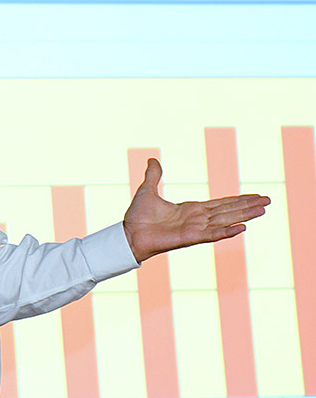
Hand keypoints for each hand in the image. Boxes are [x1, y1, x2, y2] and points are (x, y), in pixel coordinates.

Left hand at [122, 158, 268, 262]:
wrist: (129, 234)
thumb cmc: (138, 217)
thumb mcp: (148, 190)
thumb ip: (153, 176)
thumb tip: (153, 159)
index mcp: (191, 209)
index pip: (221, 203)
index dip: (238, 199)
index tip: (255, 196)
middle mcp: (197, 219)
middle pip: (228, 210)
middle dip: (248, 206)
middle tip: (268, 201)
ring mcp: (195, 228)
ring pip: (225, 220)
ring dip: (244, 215)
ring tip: (262, 210)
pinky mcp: (190, 237)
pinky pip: (211, 234)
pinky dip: (226, 231)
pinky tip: (242, 228)